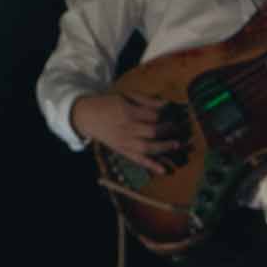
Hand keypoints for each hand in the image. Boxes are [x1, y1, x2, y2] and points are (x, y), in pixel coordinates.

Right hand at [72, 91, 189, 175]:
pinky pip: (138, 160)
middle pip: (153, 131)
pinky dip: (151, 166)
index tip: (175, 114)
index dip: (166, 115)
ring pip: (148, 147)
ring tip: (177, 145)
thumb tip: (166, 104)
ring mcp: (125, 142)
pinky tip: (164, 170)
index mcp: (127, 112)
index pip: (152, 115)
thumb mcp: (126, 96)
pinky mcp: (123, 151)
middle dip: (169, 130)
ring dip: (164, 147)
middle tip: (179, 128)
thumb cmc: (108, 103)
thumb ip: (146, 100)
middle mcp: (127, 128)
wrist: (87, 116)